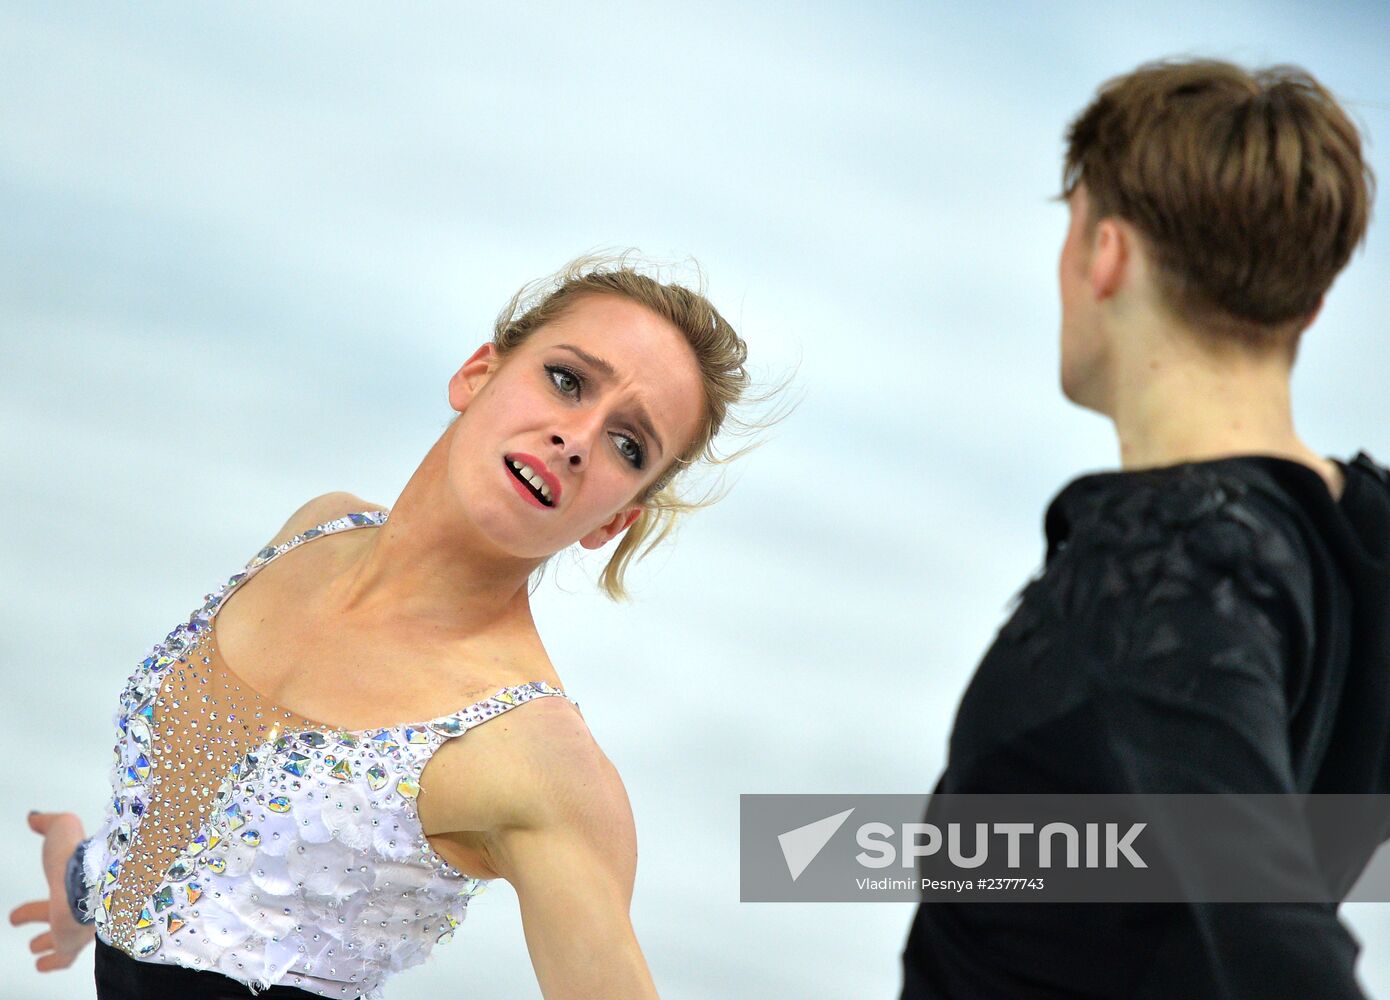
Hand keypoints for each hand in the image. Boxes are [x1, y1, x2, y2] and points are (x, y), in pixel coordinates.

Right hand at [8, 811, 95, 971]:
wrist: (90, 887)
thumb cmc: (77, 858)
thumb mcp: (63, 827)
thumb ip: (49, 823)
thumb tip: (35, 817)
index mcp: (81, 876)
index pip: (62, 879)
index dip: (48, 878)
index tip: (36, 881)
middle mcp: (83, 901)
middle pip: (59, 909)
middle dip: (40, 914)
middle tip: (20, 917)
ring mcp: (79, 924)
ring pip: (64, 937)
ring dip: (47, 941)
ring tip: (34, 948)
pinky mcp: (72, 944)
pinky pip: (63, 958)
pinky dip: (52, 961)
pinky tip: (41, 965)